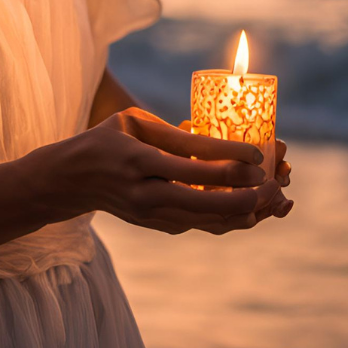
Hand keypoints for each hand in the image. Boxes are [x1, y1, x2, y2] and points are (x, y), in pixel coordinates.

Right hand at [52, 106, 280, 235]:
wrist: (73, 180)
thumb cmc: (107, 139)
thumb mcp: (133, 121)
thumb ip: (174, 133)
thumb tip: (219, 140)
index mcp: (138, 160)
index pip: (191, 164)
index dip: (228, 161)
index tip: (257, 156)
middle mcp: (145, 193)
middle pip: (204, 202)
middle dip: (244, 196)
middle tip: (274, 184)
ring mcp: (150, 216)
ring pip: (206, 221)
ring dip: (243, 213)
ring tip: (274, 201)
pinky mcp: (157, 226)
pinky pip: (200, 225)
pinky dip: (229, 219)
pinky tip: (253, 209)